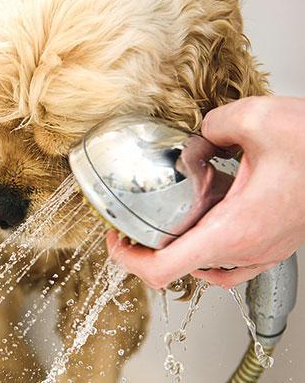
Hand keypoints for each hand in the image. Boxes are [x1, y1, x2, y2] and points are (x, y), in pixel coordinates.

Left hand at [107, 96, 304, 288]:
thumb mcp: (254, 119)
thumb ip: (211, 125)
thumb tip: (200, 134)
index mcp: (234, 230)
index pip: (164, 270)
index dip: (128, 261)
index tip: (115, 241)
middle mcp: (247, 249)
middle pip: (180, 271)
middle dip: (149, 250)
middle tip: (132, 226)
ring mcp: (264, 251)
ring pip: (207, 269)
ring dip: (179, 250)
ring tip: (162, 224)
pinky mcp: (274, 243)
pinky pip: (231, 260)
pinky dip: (207, 247)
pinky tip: (204, 217)